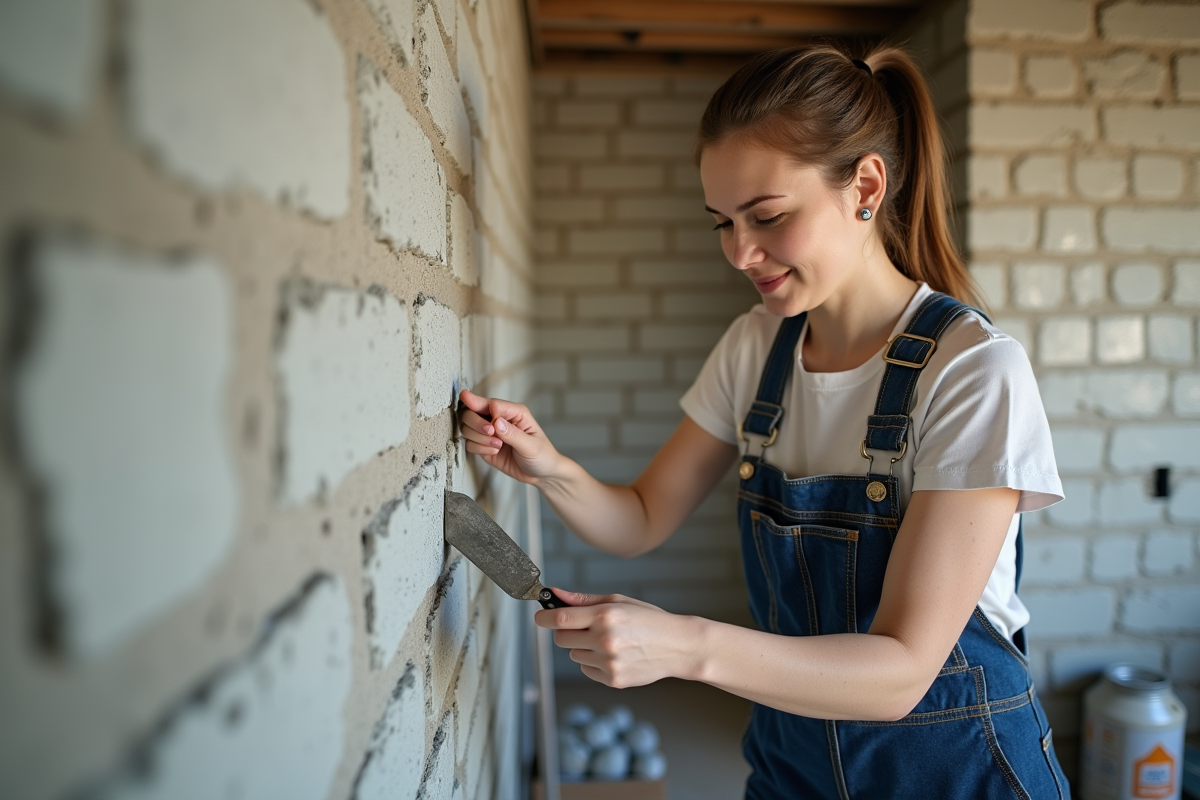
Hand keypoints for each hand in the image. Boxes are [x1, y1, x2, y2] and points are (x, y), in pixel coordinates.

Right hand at [457, 388, 562, 484]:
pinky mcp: (484, 446)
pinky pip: (469, 443)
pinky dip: (478, 448)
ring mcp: (490, 433)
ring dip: (478, 437)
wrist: (540, 475)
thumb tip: (496, 421)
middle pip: (471, 411)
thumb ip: (513, 433)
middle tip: (491, 433)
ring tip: (497, 446)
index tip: (490, 427)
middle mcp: (499, 419)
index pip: (490, 403)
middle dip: (476, 423)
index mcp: (514, 412)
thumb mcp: (531, 445)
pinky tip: (493, 452)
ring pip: (467, 427)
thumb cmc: (542, 455)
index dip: (482, 410)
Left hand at [534, 589, 699, 687]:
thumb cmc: (648, 619)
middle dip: (566, 632)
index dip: (544, 617)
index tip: (540, 617)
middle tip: (584, 627)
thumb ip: (583, 600)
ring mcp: (609, 663)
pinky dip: (595, 663)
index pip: (561, 618)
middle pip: (562, 640)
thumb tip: (554, 594)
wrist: (678, 647)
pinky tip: (616, 655)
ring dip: (583, 648)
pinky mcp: (613, 680)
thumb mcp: (618, 601)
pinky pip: (587, 670)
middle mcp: (605, 640)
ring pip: (574, 655)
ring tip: (609, 641)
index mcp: (605, 616)